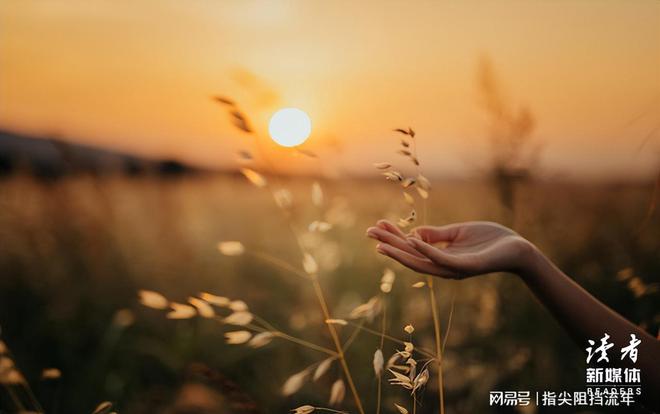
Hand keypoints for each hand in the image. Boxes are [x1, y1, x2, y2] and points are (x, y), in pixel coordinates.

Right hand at [366, 220, 533, 278]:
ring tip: (382, 243)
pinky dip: (426, 250)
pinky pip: (442, 259)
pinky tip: (412, 240)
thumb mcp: (458, 233)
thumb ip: (437, 235)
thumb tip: (413, 232)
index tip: (377, 225)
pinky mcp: (467, 266)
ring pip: (421, 261)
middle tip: (369, 232)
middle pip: (410, 256)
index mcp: (441, 257)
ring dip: (400, 251)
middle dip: (389, 245)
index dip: (393, 237)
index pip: (411, 247)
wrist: (519, 249)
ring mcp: (454, 268)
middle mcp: (444, 266)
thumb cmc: (490, 240)